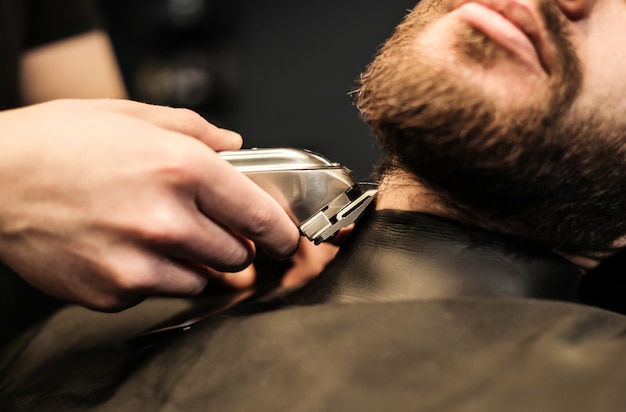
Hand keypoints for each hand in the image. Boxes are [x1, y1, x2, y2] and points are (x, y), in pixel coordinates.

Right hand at [0, 99, 299, 310]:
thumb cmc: (57, 143)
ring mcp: (138, 262)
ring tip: (162, 238)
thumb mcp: (131, 116)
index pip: (258, 213)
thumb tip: (233, 147)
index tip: (285, 238)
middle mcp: (164, 219)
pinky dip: (155, 277)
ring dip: (196, 263)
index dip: (280, 230)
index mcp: (179, 168)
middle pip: (236, 254)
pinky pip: (159, 292)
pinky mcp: (114, 291)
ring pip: (203, 279)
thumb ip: (194, 130)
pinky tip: (128, 250)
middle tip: (211, 229)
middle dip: (232, 243)